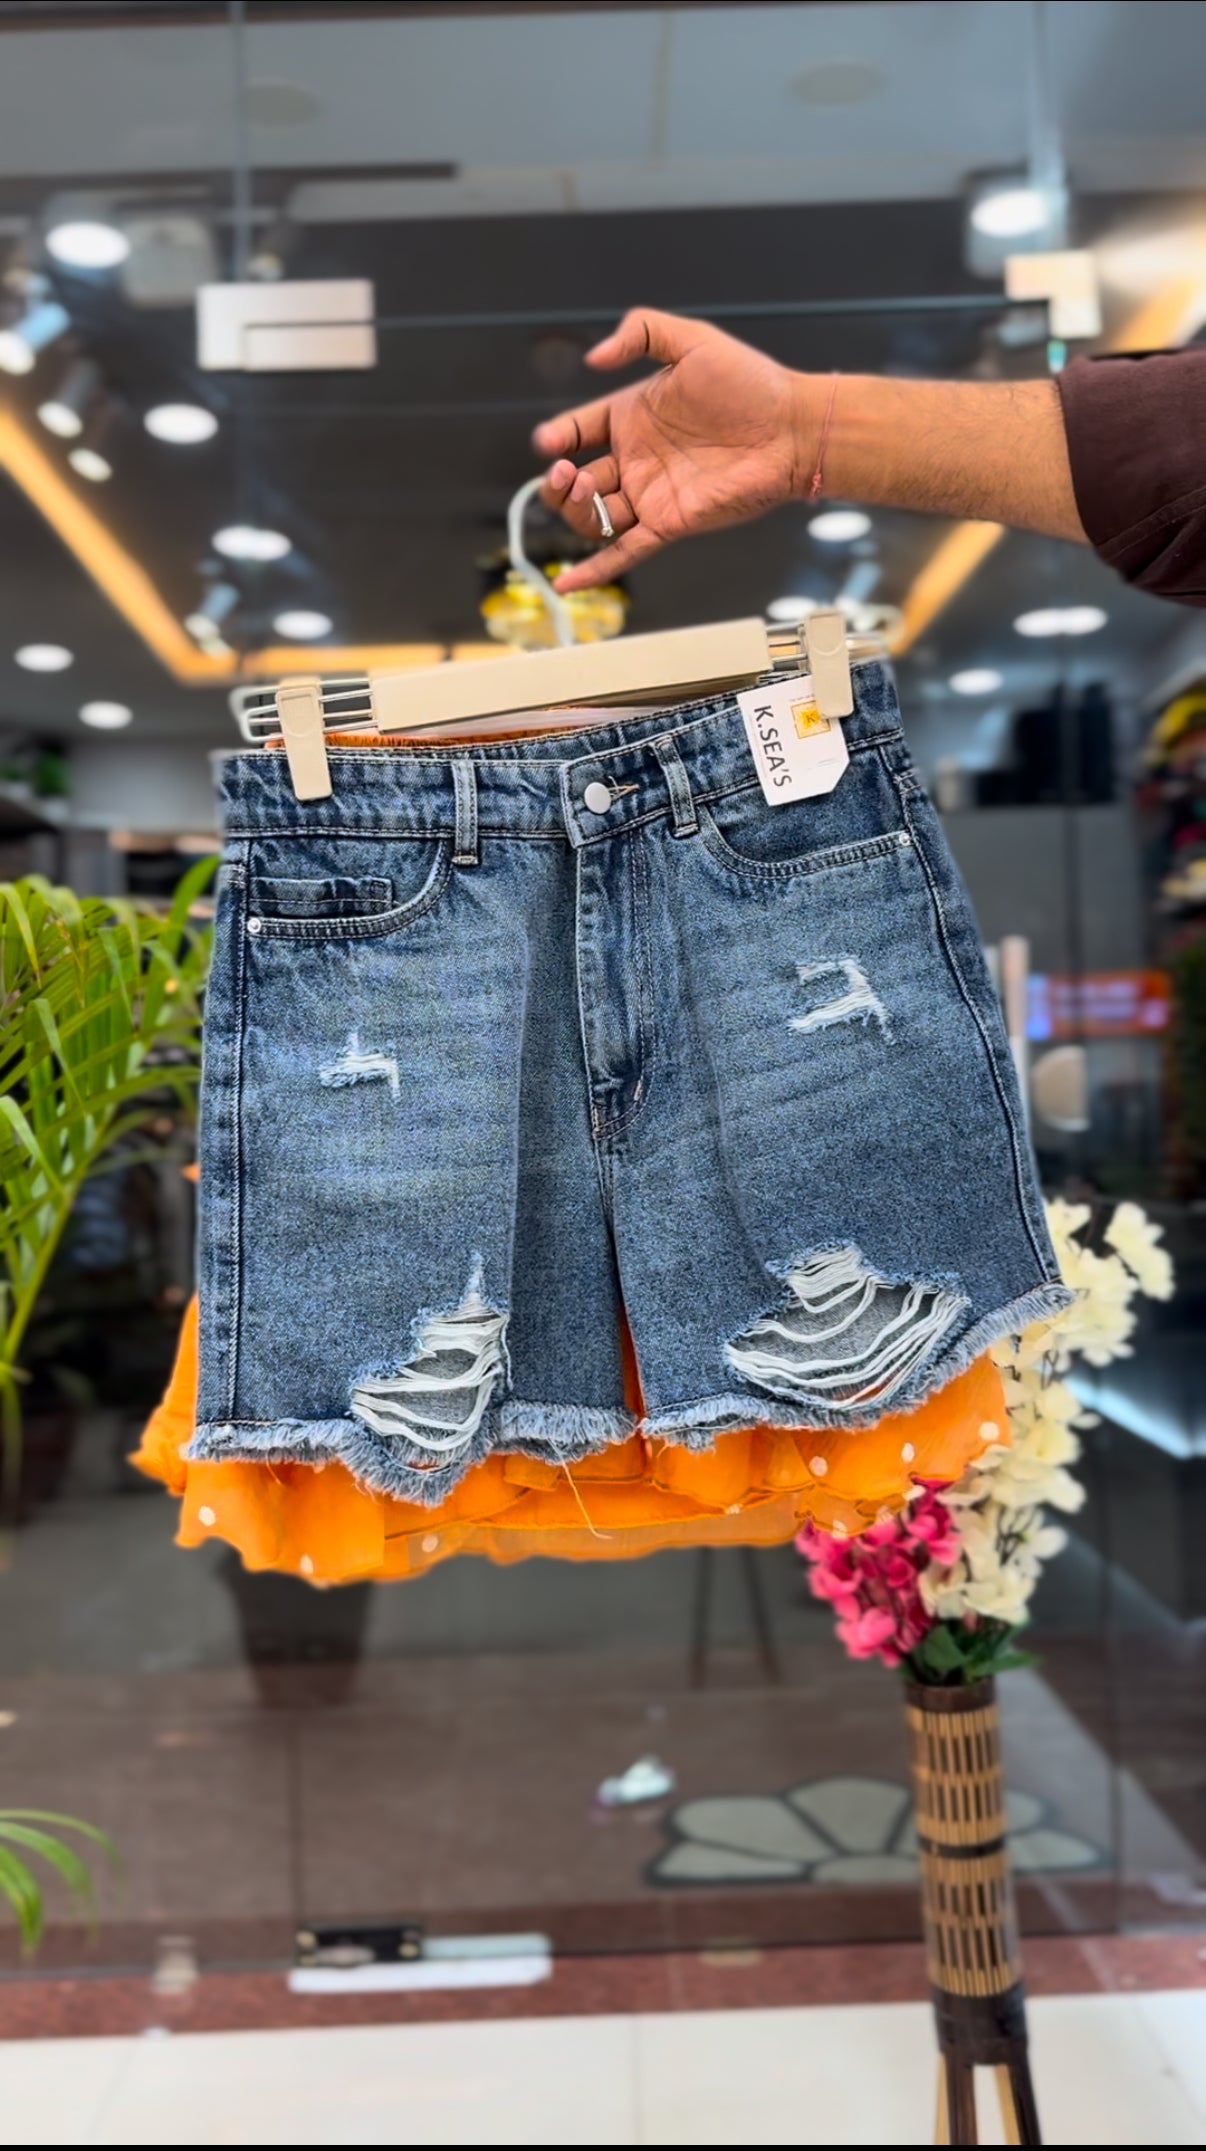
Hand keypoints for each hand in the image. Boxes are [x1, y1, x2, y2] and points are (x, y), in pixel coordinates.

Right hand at [533, 309, 810, 591]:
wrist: (791, 430)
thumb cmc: (751, 384)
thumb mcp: (692, 339)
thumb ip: (642, 330)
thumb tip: (595, 357)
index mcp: (633, 417)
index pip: (578, 430)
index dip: (557, 438)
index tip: (549, 442)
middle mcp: (636, 459)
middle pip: (577, 481)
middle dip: (560, 481)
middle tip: (567, 472)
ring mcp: (650, 495)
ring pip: (593, 516)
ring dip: (574, 511)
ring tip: (581, 491)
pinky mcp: (668, 524)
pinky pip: (624, 552)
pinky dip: (595, 570)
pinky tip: (566, 584)